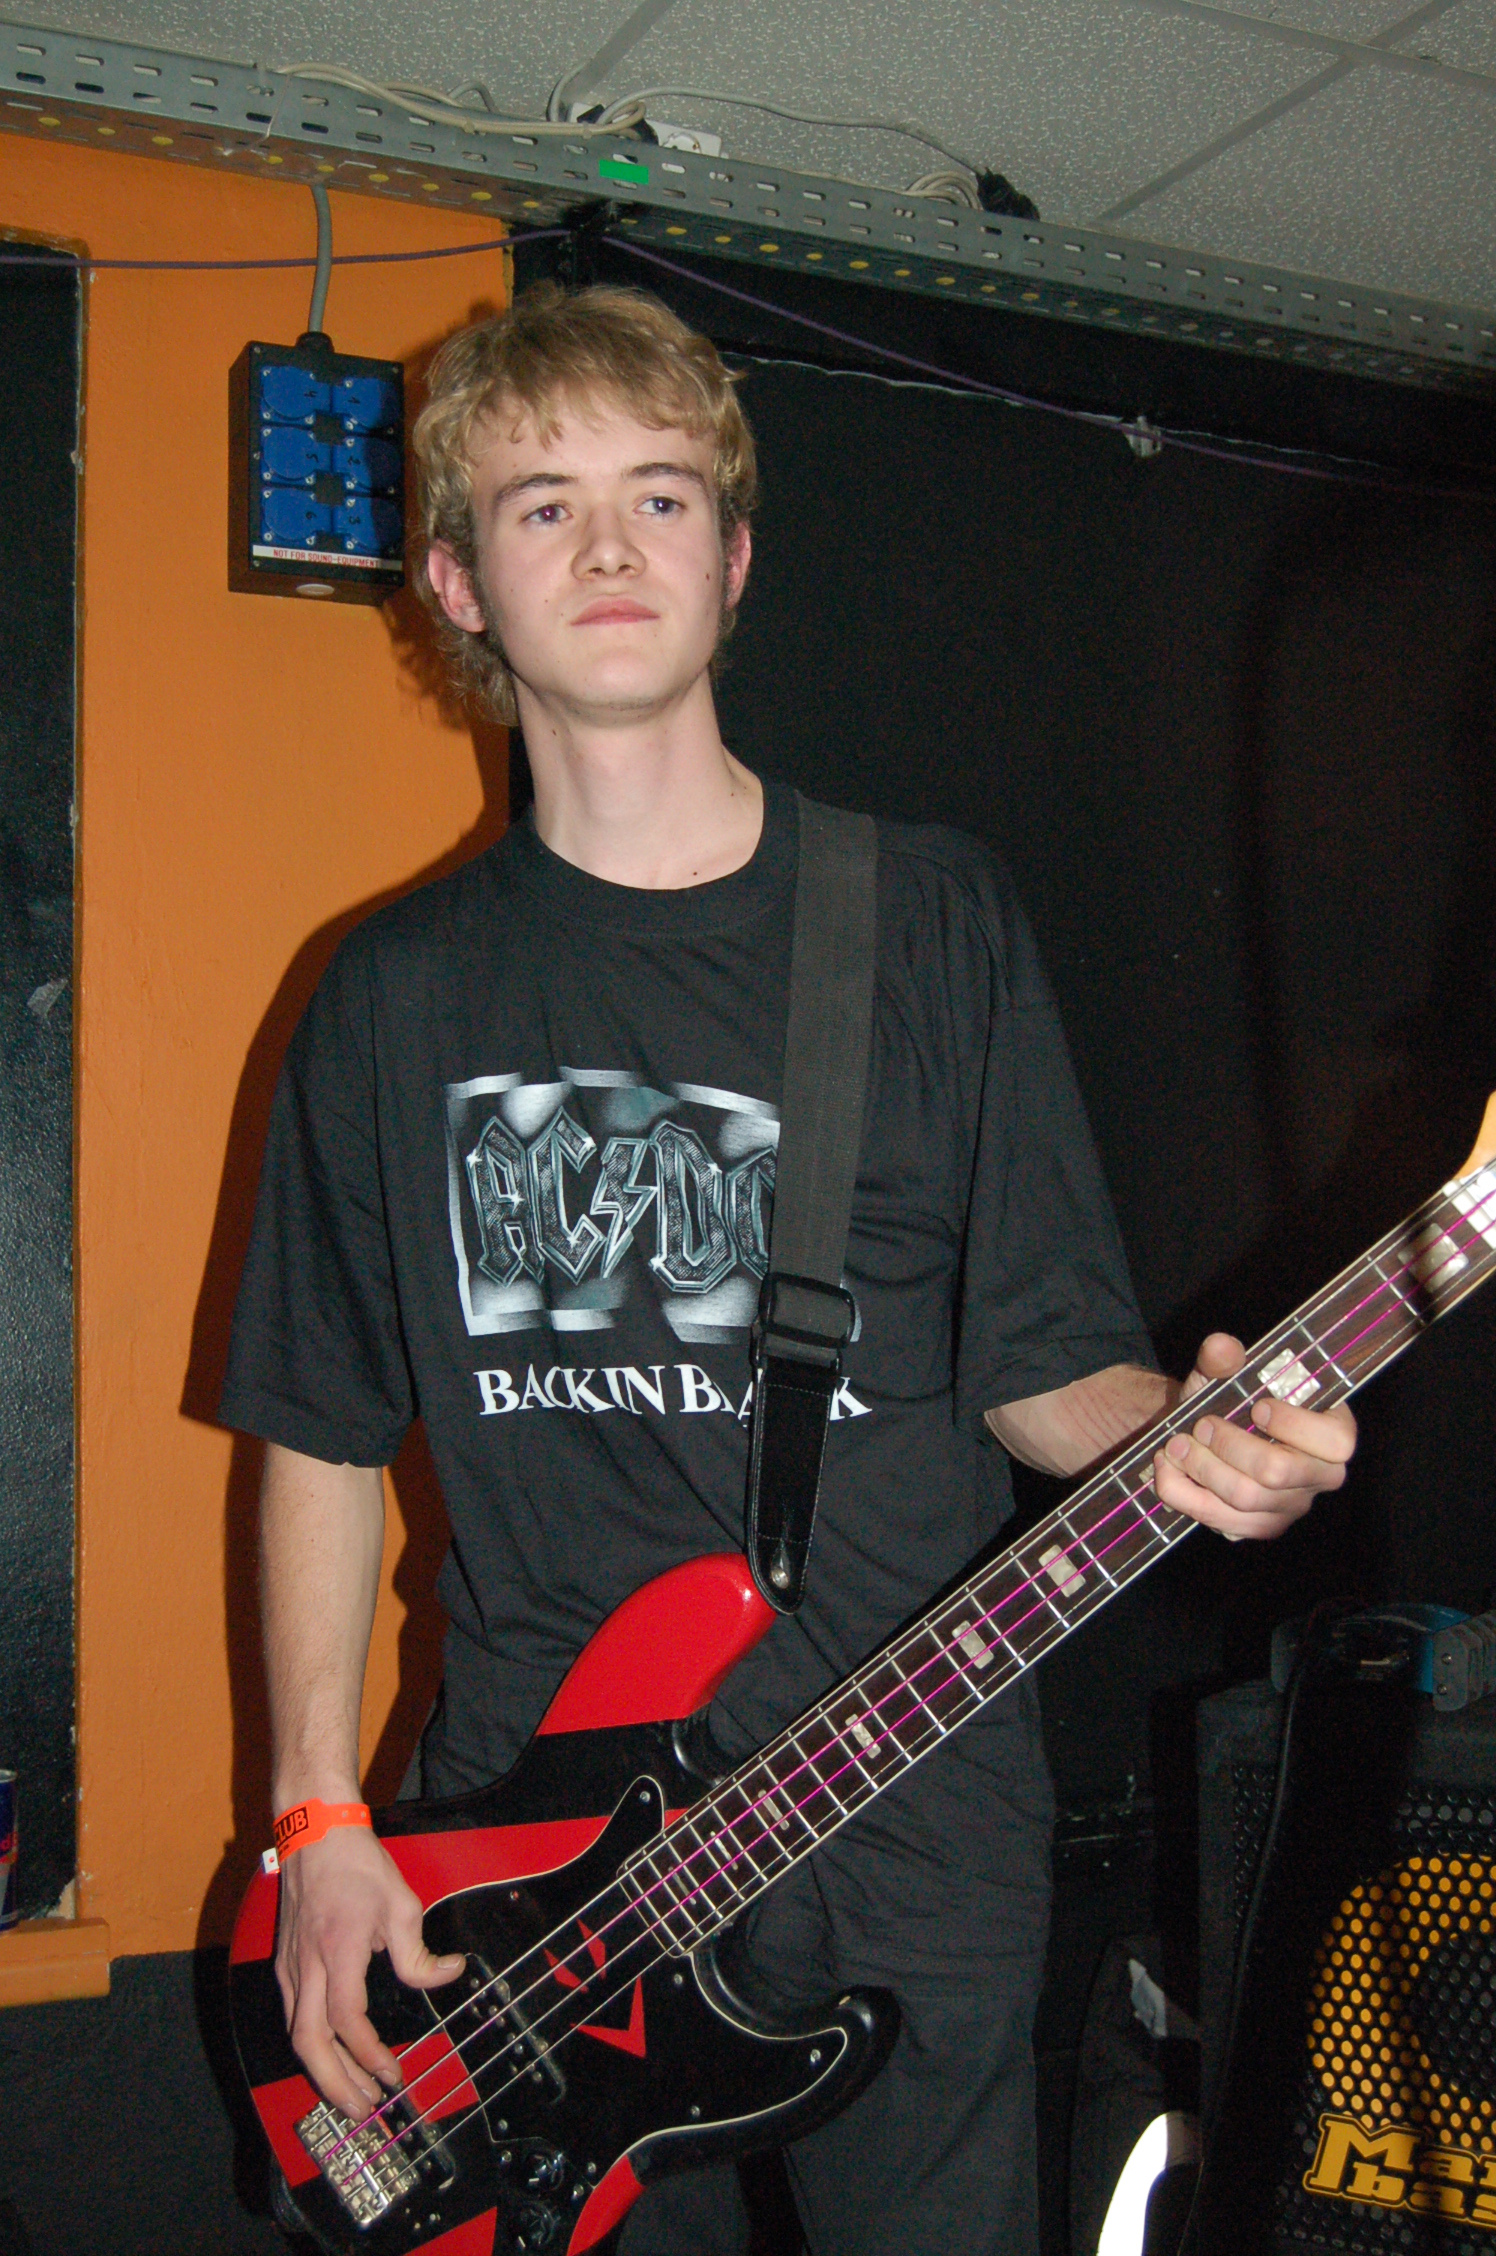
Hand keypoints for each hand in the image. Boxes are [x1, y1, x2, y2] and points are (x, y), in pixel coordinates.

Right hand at [274, 1823, 464, 2120]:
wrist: (313, 1830)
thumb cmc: (357, 1864)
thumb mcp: (401, 1901)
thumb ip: (419, 1951)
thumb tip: (449, 1974)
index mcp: (338, 1948)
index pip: (346, 2018)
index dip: (369, 2054)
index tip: (392, 2074)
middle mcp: (306, 1964)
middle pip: (309, 2042)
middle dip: (335, 2084)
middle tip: (363, 2110)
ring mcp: (290, 1965)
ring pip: (296, 2035)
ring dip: (323, 2072)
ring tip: (351, 2095)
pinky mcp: (285, 1963)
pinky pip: (293, 2017)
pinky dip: (312, 2047)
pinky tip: (332, 2059)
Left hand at [1153, 1331, 1356, 1539]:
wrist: (1203, 1434)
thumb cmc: (1229, 1402)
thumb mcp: (1224, 1375)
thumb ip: (1224, 1359)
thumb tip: (1221, 1347)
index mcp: (1331, 1432)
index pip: (1336, 1442)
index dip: (1293, 1425)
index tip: (1256, 1407)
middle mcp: (1320, 1476)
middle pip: (1278, 1472)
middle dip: (1229, 1445)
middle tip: (1201, 1425)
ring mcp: (1291, 1507)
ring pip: (1244, 1498)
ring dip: (1201, 1468)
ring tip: (1174, 1444)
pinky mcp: (1259, 1527)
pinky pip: (1222, 1521)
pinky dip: (1185, 1494)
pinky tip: (1168, 1470)